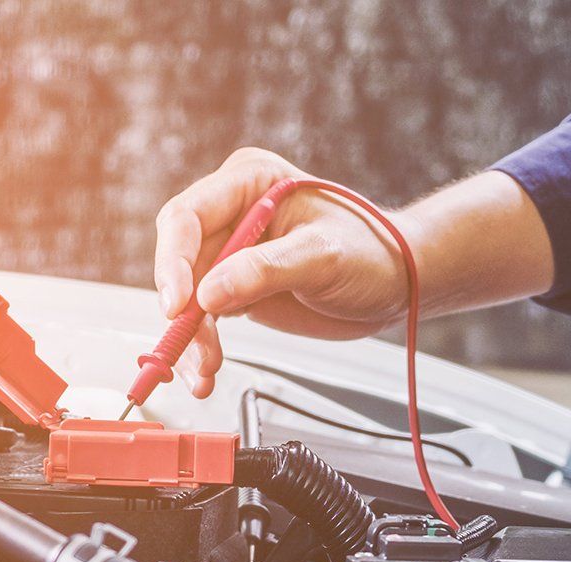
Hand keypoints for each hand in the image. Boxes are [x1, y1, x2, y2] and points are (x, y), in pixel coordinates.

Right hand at [152, 148, 411, 397]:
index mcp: (249, 181)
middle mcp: (231, 212)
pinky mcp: (235, 287)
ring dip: (190, 338)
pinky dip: (201, 346)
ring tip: (205, 371)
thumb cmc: (373, 252)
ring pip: (187, 297)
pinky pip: (203, 318)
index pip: (188, 216)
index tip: (178, 304)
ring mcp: (231, 252)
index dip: (174, 261)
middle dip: (183, 310)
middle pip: (180, 261)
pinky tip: (206, 370)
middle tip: (195, 348)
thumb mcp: (324, 256)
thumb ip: (266, 270)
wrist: (396, 283)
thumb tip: (209, 294)